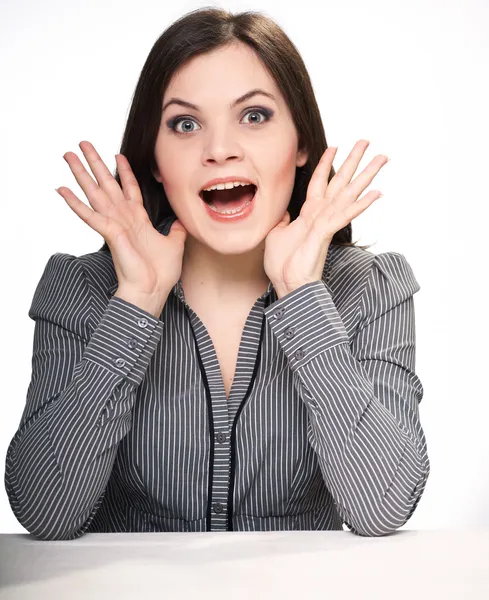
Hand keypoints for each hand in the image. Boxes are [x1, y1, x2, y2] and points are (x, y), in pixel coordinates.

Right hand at [56, 141, 187, 299]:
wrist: (151, 291)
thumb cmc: (160, 273)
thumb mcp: (174, 245)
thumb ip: (176, 231)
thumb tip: (180, 221)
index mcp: (138, 220)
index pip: (129, 189)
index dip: (125, 172)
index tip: (118, 155)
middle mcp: (123, 219)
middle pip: (107, 184)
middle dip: (95, 163)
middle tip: (83, 143)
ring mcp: (114, 225)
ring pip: (94, 193)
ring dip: (81, 173)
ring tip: (67, 155)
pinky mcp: (109, 233)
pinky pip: (89, 215)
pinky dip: (74, 203)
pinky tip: (61, 189)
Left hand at [263, 139, 388, 296]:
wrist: (287, 284)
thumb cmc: (282, 264)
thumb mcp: (276, 234)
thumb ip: (283, 220)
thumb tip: (284, 212)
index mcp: (309, 213)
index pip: (320, 182)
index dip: (325, 164)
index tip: (333, 146)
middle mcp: (321, 214)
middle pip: (340, 181)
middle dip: (353, 161)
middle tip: (367, 141)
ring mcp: (326, 223)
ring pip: (349, 193)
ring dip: (366, 175)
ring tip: (382, 158)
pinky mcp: (326, 232)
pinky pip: (345, 215)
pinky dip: (360, 205)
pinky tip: (376, 194)